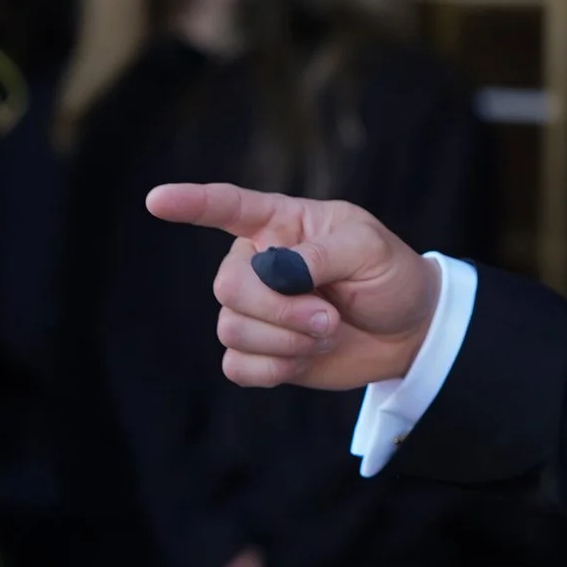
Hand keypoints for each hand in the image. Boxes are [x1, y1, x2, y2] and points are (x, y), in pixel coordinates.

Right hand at [144, 182, 439, 390]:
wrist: (409, 332)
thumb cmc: (391, 277)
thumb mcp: (370, 250)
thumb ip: (320, 255)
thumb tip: (273, 272)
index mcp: (283, 224)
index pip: (228, 207)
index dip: (191, 203)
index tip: (157, 200)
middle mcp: (258, 264)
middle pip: (227, 285)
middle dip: (278, 308)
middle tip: (328, 316)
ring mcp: (256, 310)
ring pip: (231, 328)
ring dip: (286, 338)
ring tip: (327, 330)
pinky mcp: (260, 352)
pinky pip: (237, 365)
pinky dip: (275, 366)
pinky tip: (306, 356)